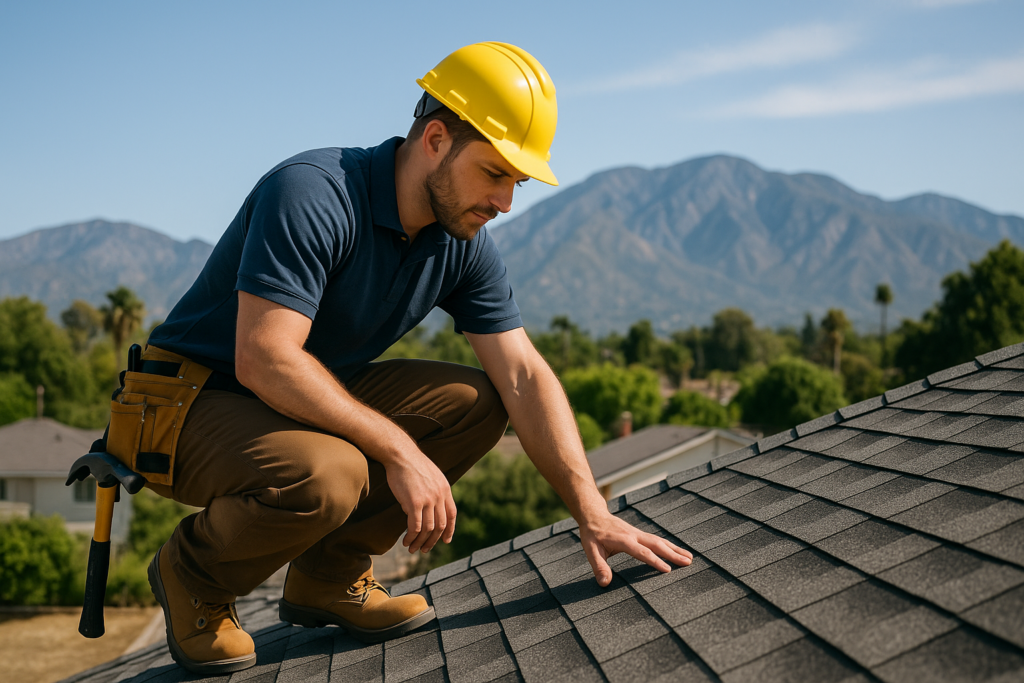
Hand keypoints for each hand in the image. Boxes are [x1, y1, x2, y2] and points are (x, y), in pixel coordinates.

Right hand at [383, 449, 456, 553]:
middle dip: (433, 541)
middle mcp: (440, 495)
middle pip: (440, 525)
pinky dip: (411, 537)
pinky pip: (415, 526)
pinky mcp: (414, 502)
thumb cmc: (411, 464)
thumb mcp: (430, 475)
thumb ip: (433, 491)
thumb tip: (429, 508)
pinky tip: (406, 541)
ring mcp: (428, 499)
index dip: (450, 530)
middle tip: (424, 549)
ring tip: (412, 548)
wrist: (400, 454)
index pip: (452, 514)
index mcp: (445, 489)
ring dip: (420, 542)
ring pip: (428, 529)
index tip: (446, 540)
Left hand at [578, 513, 692, 586]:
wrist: (594, 515)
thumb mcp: (590, 550)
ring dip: (674, 549)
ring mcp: (638, 533)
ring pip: (659, 540)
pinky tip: (676, 550)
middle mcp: (634, 535)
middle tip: (688, 562)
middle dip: (673, 553)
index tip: (668, 570)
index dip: (655, 561)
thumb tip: (605, 583)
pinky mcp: (639, 533)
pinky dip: (668, 545)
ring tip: (690, 558)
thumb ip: (599, 566)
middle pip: (657, 544)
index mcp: (623, 540)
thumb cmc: (592, 534)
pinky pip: (656, 539)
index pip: (642, 552)